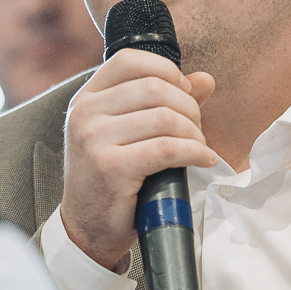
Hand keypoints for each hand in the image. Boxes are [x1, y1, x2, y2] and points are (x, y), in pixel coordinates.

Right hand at [59, 47, 217, 269]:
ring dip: (194, 133)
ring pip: (165, 118)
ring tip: (198, 148)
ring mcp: (94, 140)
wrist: (87, 229)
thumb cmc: (110, 179)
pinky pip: (167, 148)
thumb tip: (206, 80)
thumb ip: (164, 102)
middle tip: (195, 130)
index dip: (166, 70)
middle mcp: (85, 113)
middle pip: (155, 88)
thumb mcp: (129, 134)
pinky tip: (203, 159)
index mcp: (86, 98)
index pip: (130, 60)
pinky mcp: (111, 167)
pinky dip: (195, 152)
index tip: (184, 91)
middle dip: (188, 107)